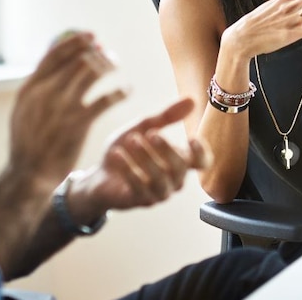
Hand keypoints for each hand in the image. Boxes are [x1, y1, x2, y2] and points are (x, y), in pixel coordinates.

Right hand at [9, 31, 127, 186]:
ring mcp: (62, 108)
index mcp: (30, 88)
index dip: (76, 41)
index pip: (55, 54)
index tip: (92, 36)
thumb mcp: (24, 110)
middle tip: (109, 54)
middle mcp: (45, 93)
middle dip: (97, 53)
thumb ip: (38, 87)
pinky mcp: (79, 124)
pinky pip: (106, 99)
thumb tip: (55, 62)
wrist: (28, 174)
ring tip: (117, 66)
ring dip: (109, 65)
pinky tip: (127, 90)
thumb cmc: (29, 141)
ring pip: (92, 73)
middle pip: (77, 59)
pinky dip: (120, 91)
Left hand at [66, 98, 211, 219]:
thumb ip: (166, 116)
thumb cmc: (127, 150)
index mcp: (179, 161)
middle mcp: (173, 179)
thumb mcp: (144, 127)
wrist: (100, 174)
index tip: (191, 138)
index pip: (202, 163)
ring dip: (147, 159)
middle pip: (180, 168)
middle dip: (167, 149)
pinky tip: (117, 154)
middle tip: (151, 133)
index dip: (201, 153)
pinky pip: (139, 188)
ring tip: (132, 140)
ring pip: (161, 179)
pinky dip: (128, 169)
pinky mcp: (139, 200)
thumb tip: (191, 100)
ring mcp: (158, 193)